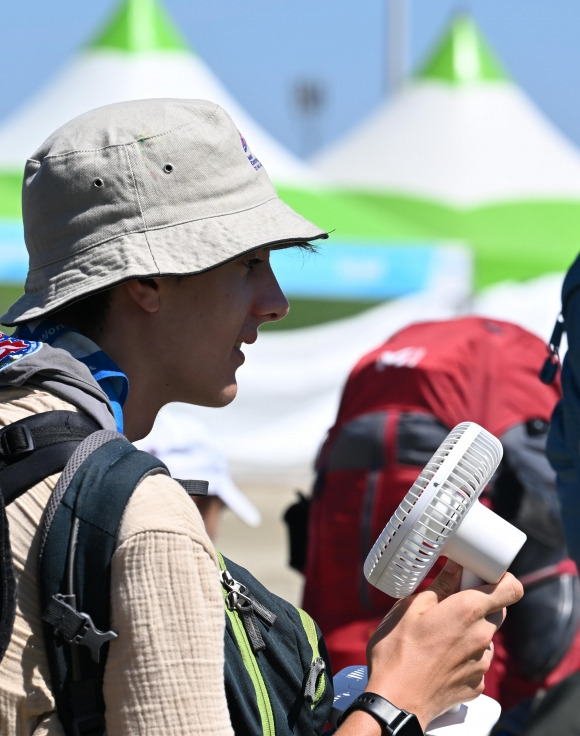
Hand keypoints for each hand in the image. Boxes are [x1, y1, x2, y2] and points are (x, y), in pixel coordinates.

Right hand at [362, 560, 522, 729]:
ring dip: (470, 630)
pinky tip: (439, 658)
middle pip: (498, 610)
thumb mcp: (411, 607)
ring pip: (486, 636)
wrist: (396, 701)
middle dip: (480, 602)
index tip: (480, 576)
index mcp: (468, 610)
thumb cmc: (398, 651)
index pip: (511, 588)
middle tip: (451, 602)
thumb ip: (440, 585)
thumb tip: (456, 567)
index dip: (500, 579)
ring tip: (439, 635)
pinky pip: (477, 660)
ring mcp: (482, 662)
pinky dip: (464, 655)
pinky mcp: (477, 683)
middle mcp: (482, 635)